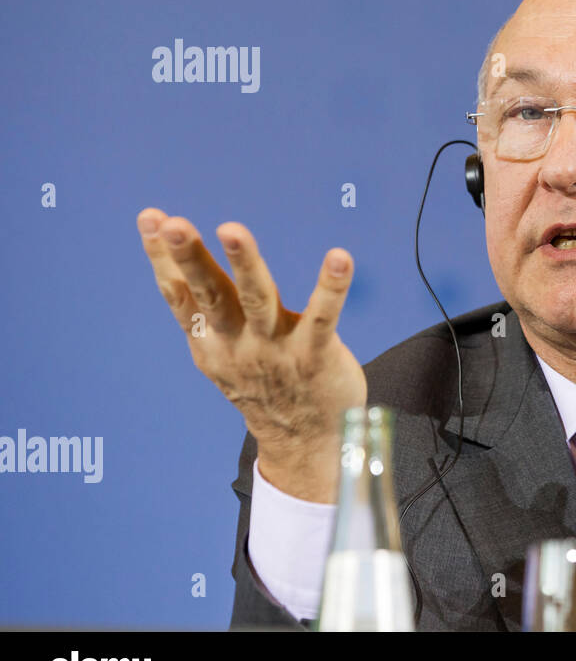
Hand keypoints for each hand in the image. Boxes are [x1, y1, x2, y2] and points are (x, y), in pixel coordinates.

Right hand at [137, 207, 365, 501]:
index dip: (162, 259)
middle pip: (210, 294)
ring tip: (230, 229)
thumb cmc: (263, 383)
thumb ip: (205, 310)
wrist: (304, 443)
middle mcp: (237, 344)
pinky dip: (331, 288)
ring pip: (258, 299)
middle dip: (190, 258)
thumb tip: (176, 264)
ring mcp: (276, 350)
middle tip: (173, 224)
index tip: (151, 217)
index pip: (180, 296)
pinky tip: (339, 258)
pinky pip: (324, 317)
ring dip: (243, 263)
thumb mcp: (220, 351)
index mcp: (210, 342)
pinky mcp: (316, 356)